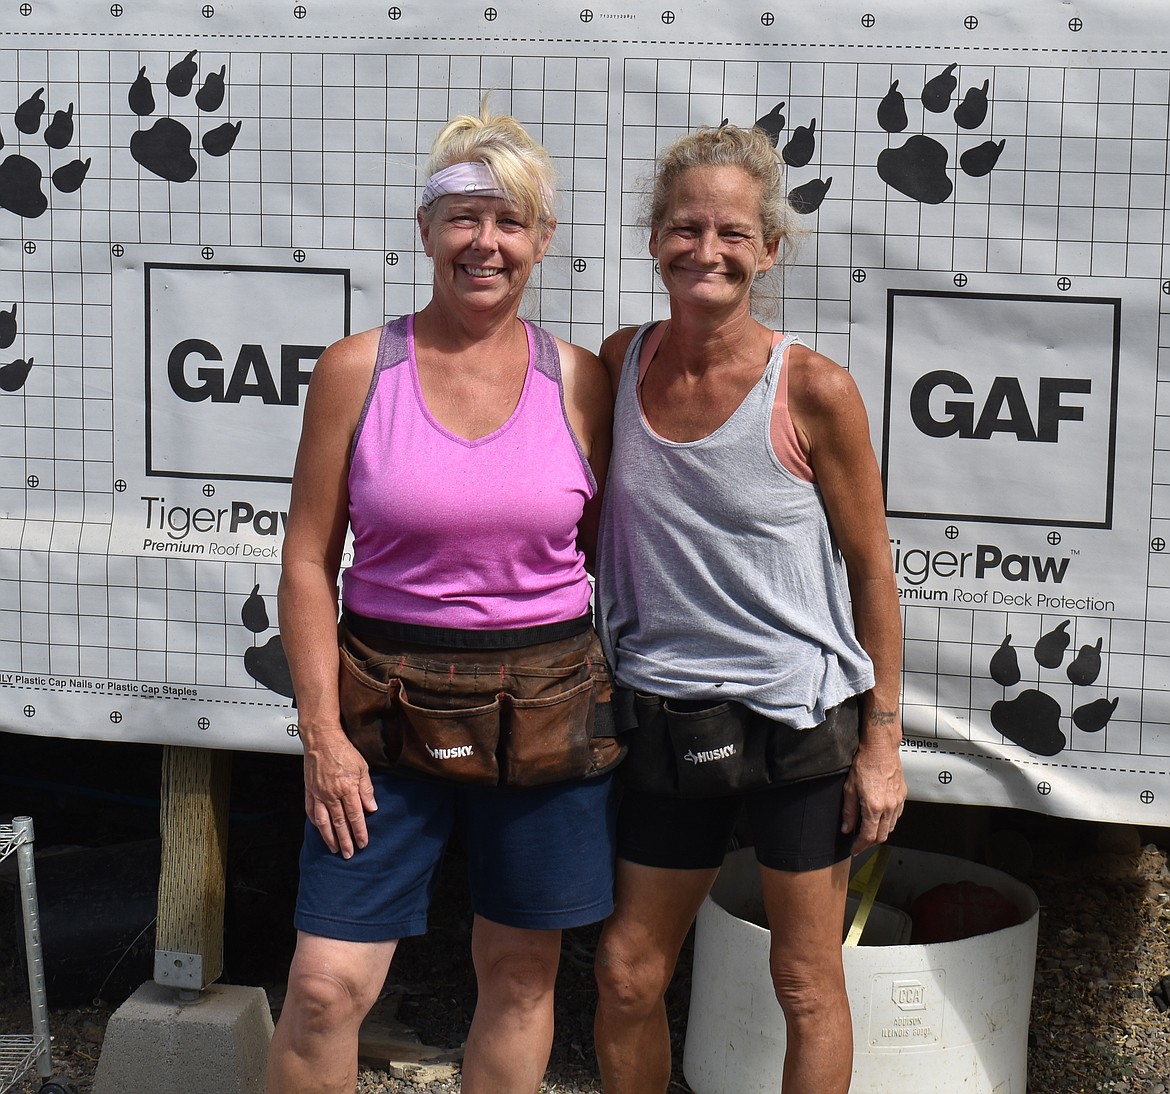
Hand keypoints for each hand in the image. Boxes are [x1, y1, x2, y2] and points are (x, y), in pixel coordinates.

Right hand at [303, 731, 377, 858]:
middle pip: (339, 823)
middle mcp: (331, 794)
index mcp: (347, 788)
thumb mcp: (362, 768)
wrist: (321, 739)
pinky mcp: (309, 791)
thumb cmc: (343, 751)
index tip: (363, 843)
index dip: (360, 831)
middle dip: (345, 841)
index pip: (355, 816)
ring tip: (335, 848)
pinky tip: (320, 830)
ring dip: (329, 837)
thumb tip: (371, 808)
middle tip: (348, 854)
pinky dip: (316, 823)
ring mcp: (318, 794)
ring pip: (324, 822)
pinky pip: (311, 812)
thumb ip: (366, 789)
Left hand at [841, 736, 905, 854]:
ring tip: (868, 832)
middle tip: (859, 843)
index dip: (860, 846)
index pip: (868, 836)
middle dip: (870, 843)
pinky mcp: (902, 796)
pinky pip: (897, 816)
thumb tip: (847, 828)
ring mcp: (898, 802)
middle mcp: (889, 807)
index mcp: (874, 807)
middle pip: (882, 836)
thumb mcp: (849, 788)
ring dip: (880, 833)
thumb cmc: (864, 764)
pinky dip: (888, 822)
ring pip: (891, 828)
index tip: (854, 849)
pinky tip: (880, 819)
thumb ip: (849, 811)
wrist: (881, 749)